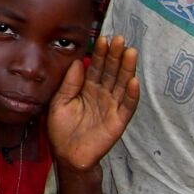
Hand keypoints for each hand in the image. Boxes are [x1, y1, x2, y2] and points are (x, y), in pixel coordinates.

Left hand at [49, 36, 139, 172]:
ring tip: (131, 53)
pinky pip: (126, 106)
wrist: (67, 155)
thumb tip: (79, 61)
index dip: (101, 53)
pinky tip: (134, 82)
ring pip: (121, 84)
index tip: (104, 38)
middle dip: (116, 55)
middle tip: (120, 39)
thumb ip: (69, 83)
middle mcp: (102, 94)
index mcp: (88, 88)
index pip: (96, 67)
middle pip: (111, 72)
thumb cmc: (61, 129)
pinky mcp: (118, 121)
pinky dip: (131, 94)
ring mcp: (112, 107)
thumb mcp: (60, 102)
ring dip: (127, 69)